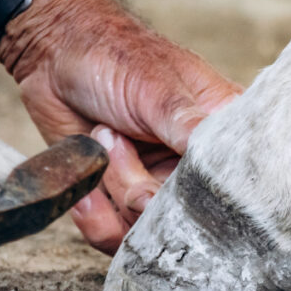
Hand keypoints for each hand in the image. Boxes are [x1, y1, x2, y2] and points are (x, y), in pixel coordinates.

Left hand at [0, 0, 240, 253]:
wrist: (54, 55)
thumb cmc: (115, 56)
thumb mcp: (157, 88)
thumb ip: (189, 127)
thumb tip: (222, 162)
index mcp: (219, 134)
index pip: (236, 185)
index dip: (211, 198)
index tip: (176, 178)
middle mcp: (193, 168)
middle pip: (187, 219)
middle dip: (146, 191)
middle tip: (121, 142)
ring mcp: (156, 186)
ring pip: (148, 231)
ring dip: (115, 190)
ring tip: (102, 140)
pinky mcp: (119, 200)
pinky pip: (114, 234)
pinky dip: (94, 212)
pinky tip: (85, 177)